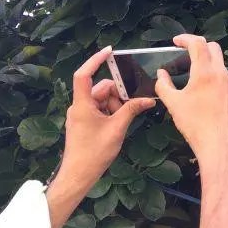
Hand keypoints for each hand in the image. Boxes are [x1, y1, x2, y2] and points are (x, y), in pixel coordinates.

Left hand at [47, 46, 154, 227]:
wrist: (78, 176)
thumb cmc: (94, 152)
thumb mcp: (117, 129)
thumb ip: (132, 110)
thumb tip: (149, 99)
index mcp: (82, 104)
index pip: (84, 75)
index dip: (95, 60)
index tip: (110, 51)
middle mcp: (79, 106)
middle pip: (101, 88)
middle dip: (118, 93)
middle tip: (133, 102)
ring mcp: (81, 115)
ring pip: (103, 99)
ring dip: (116, 104)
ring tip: (126, 118)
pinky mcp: (84, 123)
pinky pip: (101, 109)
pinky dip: (112, 112)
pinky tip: (121, 122)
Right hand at [155, 35, 227, 171]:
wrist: (219, 144)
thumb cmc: (194, 124)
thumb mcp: (173, 104)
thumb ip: (163, 85)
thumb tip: (161, 74)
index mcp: (205, 72)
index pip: (198, 43)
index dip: (185, 38)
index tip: (176, 41)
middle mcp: (221, 73)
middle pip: (213, 48)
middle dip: (199, 46)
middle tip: (186, 54)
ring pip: (220, 64)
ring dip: (207, 64)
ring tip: (194, 77)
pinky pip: (225, 79)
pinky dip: (215, 78)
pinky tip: (206, 93)